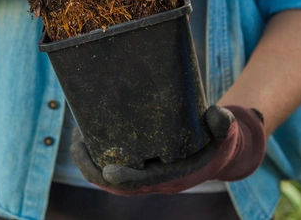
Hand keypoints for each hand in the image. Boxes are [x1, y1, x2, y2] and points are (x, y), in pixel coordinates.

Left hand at [70, 105, 265, 194]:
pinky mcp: (140, 168)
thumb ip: (223, 123)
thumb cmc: (220, 140)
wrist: (218, 154)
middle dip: (94, 169)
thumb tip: (218, 114)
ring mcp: (147, 176)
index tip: (107, 171)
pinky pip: (112, 170)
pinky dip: (96, 160)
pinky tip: (85, 139)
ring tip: (75, 140)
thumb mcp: (226, 131)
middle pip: (118, 186)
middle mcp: (157, 180)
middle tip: (76, 145)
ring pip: (111, 180)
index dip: (126, 179)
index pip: (147, 182)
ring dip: (90, 165)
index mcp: (175, 175)